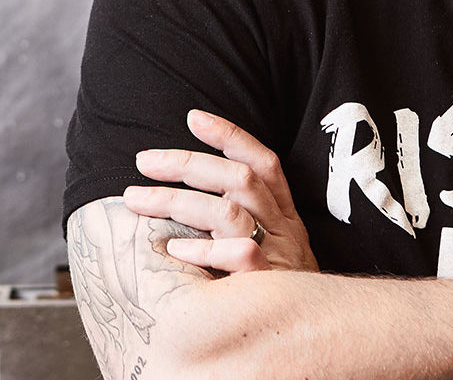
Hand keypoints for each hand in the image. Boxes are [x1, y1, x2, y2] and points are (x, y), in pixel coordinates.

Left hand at [123, 109, 318, 274]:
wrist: (316, 336)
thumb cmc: (275, 291)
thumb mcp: (267, 249)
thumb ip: (238, 220)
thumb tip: (183, 192)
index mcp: (283, 215)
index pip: (263, 162)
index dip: (231, 136)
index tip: (193, 117)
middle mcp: (283, 229)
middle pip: (238, 179)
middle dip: (187, 163)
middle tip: (143, 161)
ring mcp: (277, 257)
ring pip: (229, 212)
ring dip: (177, 201)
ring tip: (137, 199)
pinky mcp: (269, 286)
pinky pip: (238, 258)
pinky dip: (203, 250)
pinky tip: (173, 249)